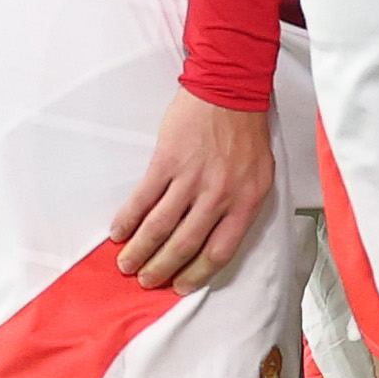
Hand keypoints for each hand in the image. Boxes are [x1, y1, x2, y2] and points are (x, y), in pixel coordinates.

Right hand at [110, 91, 276, 290]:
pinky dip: (128, 220)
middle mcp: (219, 195)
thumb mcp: (260, 174)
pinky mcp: (167, 162)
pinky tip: (118, 232)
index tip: (181, 286)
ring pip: (160, 227)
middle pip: (186, 245)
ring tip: (127, 264)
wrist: (230, 91)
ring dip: (140, 250)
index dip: (197, 274)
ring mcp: (192, 179)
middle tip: (147, 281)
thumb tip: (219, 235)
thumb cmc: (246, 132)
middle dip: (162, 268)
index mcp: (246, 201)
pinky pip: (143, 199)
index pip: (220, 251)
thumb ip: (242, 204)